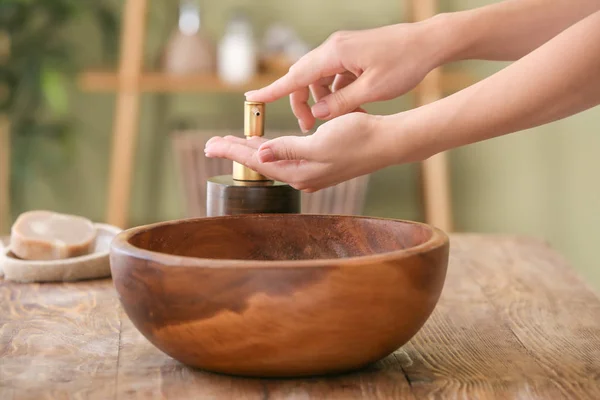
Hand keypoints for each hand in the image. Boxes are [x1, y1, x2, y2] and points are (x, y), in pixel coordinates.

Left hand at [204, 113, 396, 191]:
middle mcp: (302, 176)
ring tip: (230, 144)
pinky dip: (270, 149)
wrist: (387, 143)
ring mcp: (310, 172)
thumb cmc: (358, 140)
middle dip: (235, 152)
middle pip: (260, 163)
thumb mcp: (321, 144)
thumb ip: (288, 149)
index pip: (257, 161)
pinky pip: (285, 158)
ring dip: (250, 150)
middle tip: (211, 145)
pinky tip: (264, 145)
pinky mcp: (319, 165)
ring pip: (271, 160)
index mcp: (299, 172)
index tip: (211, 144)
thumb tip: (260, 153)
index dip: (232, 151)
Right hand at [245, 20, 448, 132]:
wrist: (429, 42)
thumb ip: (341, 104)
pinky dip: (337, 93)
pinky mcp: (352, 54)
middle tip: (309, 127)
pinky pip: (335, 76)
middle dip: (302, 103)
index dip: (272, 90)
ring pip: (319, 79)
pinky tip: (352, 107)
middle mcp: (334, 48)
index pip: (294, 76)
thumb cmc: (404, 64)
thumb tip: (317, 114)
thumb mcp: (372, 90)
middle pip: (304, 78)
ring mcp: (343, 50)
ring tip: (339, 120)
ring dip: (323, 100)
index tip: (251, 98)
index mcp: (334, 54)